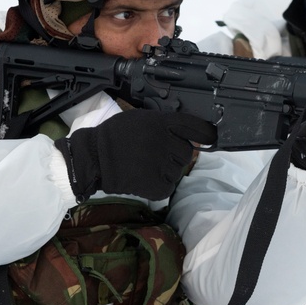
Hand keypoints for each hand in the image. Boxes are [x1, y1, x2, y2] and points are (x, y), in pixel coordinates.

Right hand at [55, 110, 216, 201]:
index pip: (195, 126)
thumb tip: (187, 133)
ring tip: (145, 165)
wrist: (94, 158)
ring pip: (178, 169)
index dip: (206, 132)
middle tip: (154, 154)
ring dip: (167, 169)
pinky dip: (160, 184)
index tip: (211, 136)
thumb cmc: (114, 136)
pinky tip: (144, 177)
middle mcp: (166, 142)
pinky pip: (169, 185)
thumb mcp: (142, 118)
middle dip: (175, 153)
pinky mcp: (158, 185)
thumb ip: (165, 123)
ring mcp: (163, 164)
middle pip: (187, 151)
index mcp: (162, 123)